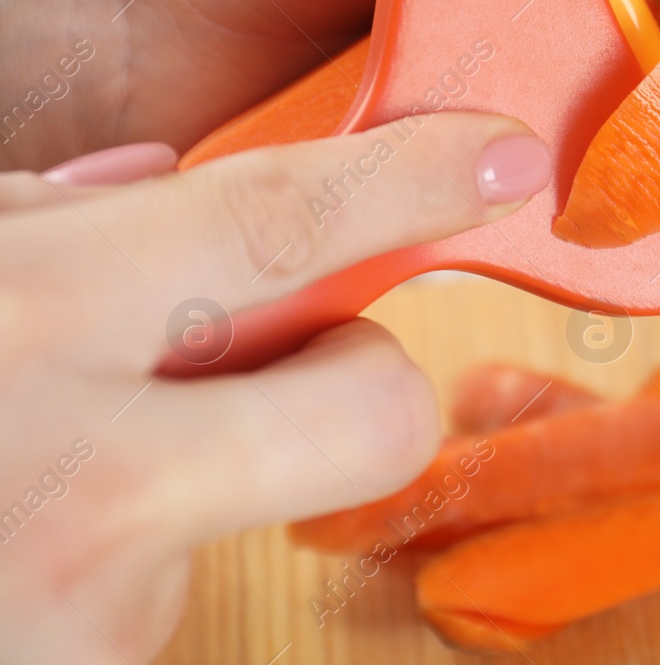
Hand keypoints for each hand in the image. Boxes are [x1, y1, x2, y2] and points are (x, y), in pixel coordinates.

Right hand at [0, 113, 550, 661]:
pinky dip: (112, 551)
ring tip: (38, 464)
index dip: (413, 181)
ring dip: (187, 473)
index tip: (507, 156)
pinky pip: (158, 585)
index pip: (282, 224)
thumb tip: (170, 179)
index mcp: (34, 313)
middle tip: (294, 360)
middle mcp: (84, 472)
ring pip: (251, 505)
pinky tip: (14, 536)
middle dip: (371, 377)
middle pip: (374, 412)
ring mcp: (90, 606)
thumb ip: (61, 224)